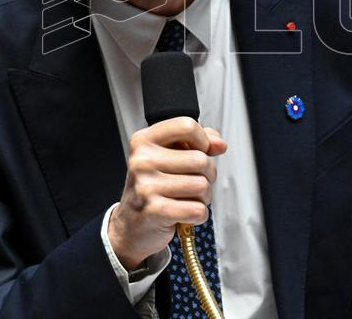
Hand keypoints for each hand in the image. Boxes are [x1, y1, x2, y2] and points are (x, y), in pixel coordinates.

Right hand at [108, 118, 226, 270]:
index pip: (186, 126)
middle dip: (207, 174)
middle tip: (193, 182)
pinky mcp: (155, 210)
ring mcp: (146, 185)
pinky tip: (185, 214)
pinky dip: (199, 215)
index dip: (203, 140)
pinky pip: (197, 209)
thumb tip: (219, 144)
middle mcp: (142, 160)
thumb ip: (196, 142)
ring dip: (203, 197)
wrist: (131, 225)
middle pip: (200, 159)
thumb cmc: (153, 187)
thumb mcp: (168, 156)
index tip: (200, 151)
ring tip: (187, 199)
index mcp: (144, 140)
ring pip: (202, 185)